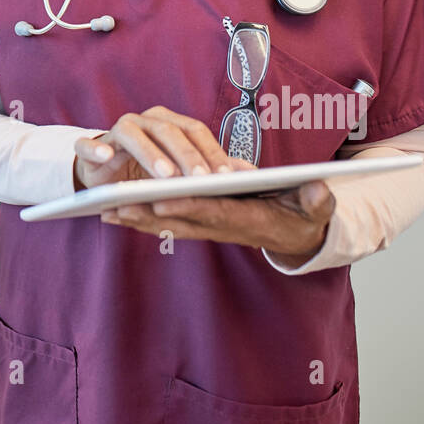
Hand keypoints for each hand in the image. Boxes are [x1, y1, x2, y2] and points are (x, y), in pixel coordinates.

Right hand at [73, 104, 236, 191]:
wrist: (102, 174)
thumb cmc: (146, 171)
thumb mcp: (180, 171)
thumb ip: (210, 168)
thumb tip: (250, 174)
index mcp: (168, 123)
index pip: (195, 131)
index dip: (211, 152)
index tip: (227, 178)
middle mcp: (144, 121)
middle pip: (168, 132)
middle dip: (186, 156)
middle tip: (201, 181)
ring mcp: (116, 131)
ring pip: (133, 135)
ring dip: (149, 154)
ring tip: (165, 177)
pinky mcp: (90, 146)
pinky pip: (91, 145)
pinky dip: (97, 149)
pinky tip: (106, 158)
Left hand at [100, 178, 334, 261]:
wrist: (298, 235)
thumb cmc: (305, 214)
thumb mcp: (317, 206)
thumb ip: (318, 200)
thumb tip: (320, 189)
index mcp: (248, 218)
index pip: (213, 211)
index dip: (186, 205)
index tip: (160, 198)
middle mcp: (223, 226)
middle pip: (180, 220)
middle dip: (147, 214)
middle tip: (115, 207)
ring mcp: (209, 227)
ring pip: (168, 224)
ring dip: (137, 219)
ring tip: (104, 210)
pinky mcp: (201, 225)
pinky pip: (167, 223)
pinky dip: (141, 220)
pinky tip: (115, 214)